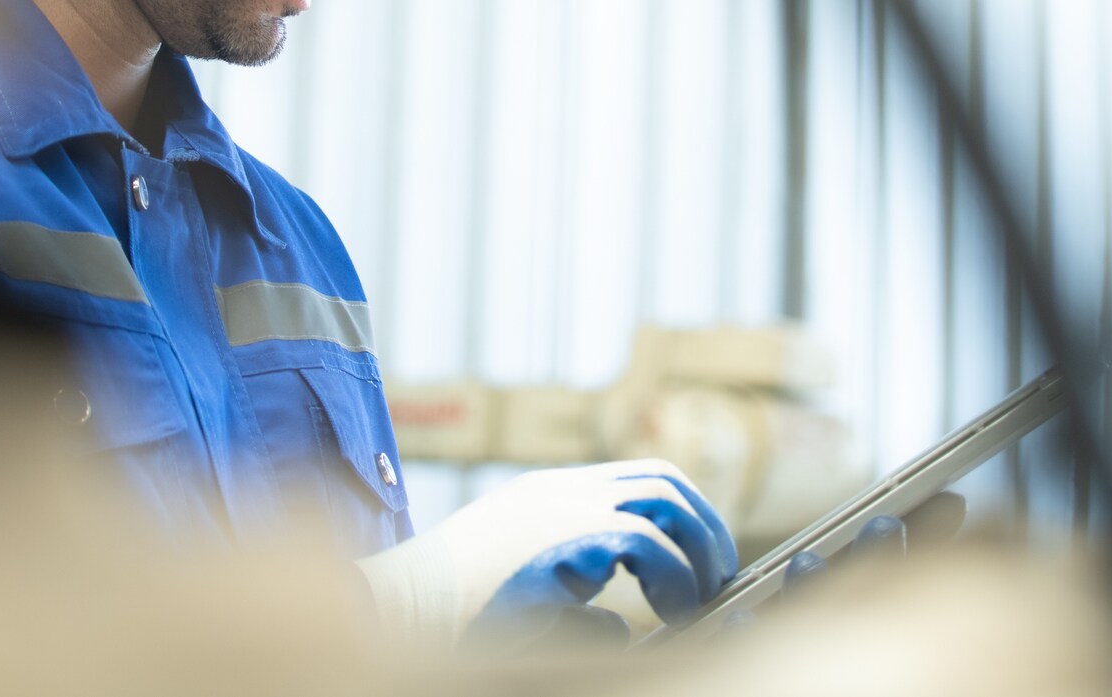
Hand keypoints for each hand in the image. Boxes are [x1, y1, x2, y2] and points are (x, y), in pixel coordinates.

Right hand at [357, 458, 737, 646]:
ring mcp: (562, 513)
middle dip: (704, 530)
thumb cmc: (449, 610)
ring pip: (663, 504)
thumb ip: (577, 601)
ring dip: (694, 554)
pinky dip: (670, 581)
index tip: (702, 559)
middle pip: (663, 482)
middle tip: (717, 581)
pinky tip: (664, 616)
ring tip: (697, 602)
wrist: (394, 608)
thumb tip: (623, 632)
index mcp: (551, 495)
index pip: (640, 479)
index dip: (683, 514)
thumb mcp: (525, 593)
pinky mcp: (562, 547)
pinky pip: (645, 546)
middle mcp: (562, 493)